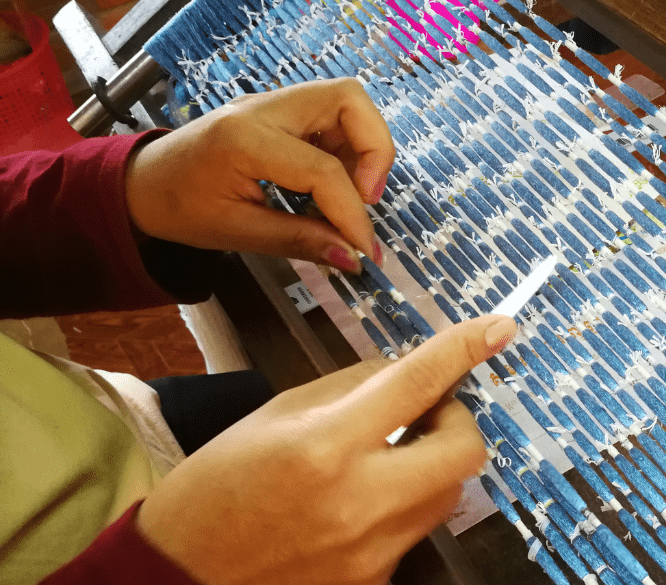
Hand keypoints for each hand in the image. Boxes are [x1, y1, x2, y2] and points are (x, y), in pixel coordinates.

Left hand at [125, 79, 394, 271]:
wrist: (144, 184)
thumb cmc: (180, 209)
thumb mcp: (238, 233)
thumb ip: (299, 241)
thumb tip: (353, 258)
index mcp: (245, 139)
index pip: (322, 170)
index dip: (353, 215)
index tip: (365, 252)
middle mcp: (263, 109)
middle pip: (348, 99)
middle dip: (374, 150)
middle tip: (367, 198)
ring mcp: (273, 105)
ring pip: (345, 102)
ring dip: (362, 148)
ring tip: (352, 194)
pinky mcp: (280, 112)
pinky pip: (331, 116)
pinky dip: (347, 148)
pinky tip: (334, 185)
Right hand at [136, 315, 517, 584]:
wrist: (182, 582)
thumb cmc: (217, 486)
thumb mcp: (276, 414)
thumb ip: (351, 390)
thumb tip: (408, 374)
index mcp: (325, 446)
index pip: (415, 385)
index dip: (464, 349)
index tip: (499, 329)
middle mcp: (358, 503)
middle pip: (464, 452)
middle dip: (457, 422)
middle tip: (424, 415)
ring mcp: (371, 554)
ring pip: (445, 495)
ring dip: (428, 466)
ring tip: (378, 464)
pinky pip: (411, 535)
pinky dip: (396, 510)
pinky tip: (349, 513)